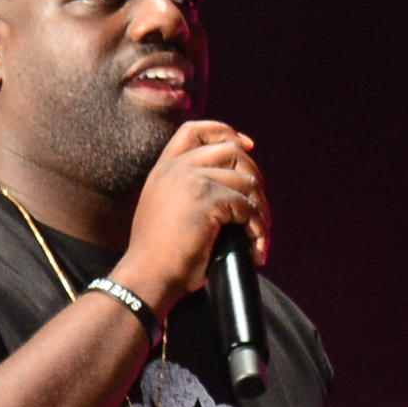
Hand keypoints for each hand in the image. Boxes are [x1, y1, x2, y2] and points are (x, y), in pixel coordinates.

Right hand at [116, 117, 269, 311]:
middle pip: (232, 151)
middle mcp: (176, 169)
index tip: (248, 146)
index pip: (195, 130)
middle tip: (259, 211)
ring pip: (247, 182)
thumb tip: (237, 186)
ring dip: (260, 212)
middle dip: (254, 178)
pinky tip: (255, 248)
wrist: (146, 276)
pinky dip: (258, 229)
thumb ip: (189, 190)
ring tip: (259, 237)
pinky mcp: (206, 199)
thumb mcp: (167, 210)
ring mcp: (191, 181)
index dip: (225, 132)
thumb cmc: (160, 256)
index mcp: (164, 169)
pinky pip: (247, 207)